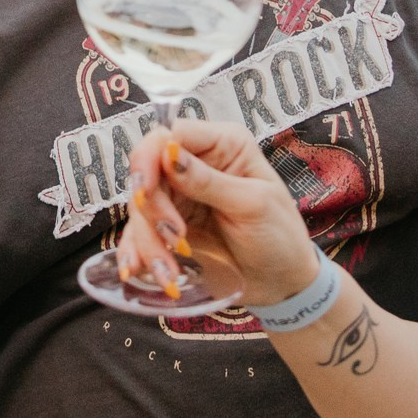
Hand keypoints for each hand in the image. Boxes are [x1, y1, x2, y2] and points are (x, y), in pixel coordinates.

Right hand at [117, 118, 316, 305]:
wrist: (281, 283)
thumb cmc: (280, 236)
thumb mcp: (252, 205)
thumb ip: (209, 181)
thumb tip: (168, 152)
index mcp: (222, 144)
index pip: (172, 134)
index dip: (150, 158)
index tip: (145, 191)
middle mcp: (195, 163)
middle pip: (148, 171)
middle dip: (152, 209)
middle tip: (175, 239)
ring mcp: (179, 195)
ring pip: (140, 206)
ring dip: (148, 240)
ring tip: (169, 271)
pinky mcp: (168, 225)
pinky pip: (138, 232)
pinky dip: (136, 252)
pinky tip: (136, 269)